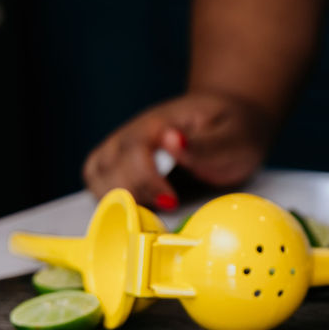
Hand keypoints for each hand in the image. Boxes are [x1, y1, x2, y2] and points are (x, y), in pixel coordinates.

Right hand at [82, 92, 274, 209]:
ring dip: (116, 199)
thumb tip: (170, 141)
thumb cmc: (233, 129)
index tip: (170, 201)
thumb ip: (204, 145)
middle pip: (107, 166)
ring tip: (151, 209)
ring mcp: (123, 145)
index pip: (134, 150)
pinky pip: (97, 179)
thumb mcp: (232, 137)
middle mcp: (134, 131)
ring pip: (96, 174)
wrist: (228, 120)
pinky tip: (138, 206)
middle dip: (132, 195)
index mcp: (161, 122)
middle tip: (165, 209)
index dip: (146, 180)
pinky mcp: (120, 160)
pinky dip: (108, 197)